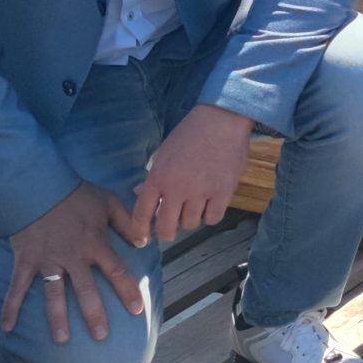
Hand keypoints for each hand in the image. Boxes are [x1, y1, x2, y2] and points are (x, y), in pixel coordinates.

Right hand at [1, 182, 145, 343]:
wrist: (36, 185)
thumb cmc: (75, 194)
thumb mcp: (107, 202)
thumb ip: (127, 222)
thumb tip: (146, 241)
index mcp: (94, 243)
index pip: (115, 271)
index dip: (126, 291)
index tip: (136, 311)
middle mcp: (72, 256)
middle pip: (85, 290)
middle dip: (94, 314)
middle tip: (100, 336)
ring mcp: (47, 261)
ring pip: (53, 294)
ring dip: (57, 318)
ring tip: (62, 339)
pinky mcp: (26, 260)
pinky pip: (17, 286)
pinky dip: (10, 306)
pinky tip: (6, 327)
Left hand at [120, 104, 254, 247]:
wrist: (221, 120)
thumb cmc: (190, 134)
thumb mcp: (164, 153)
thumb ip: (153, 177)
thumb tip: (139, 193)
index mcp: (158, 177)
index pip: (142, 214)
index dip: (139, 232)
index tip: (142, 241)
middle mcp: (177, 188)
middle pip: (166, 228)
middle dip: (166, 233)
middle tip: (170, 230)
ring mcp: (200, 192)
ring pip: (190, 224)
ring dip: (190, 220)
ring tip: (194, 207)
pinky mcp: (223, 192)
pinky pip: (212, 218)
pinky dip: (210, 216)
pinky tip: (210, 205)